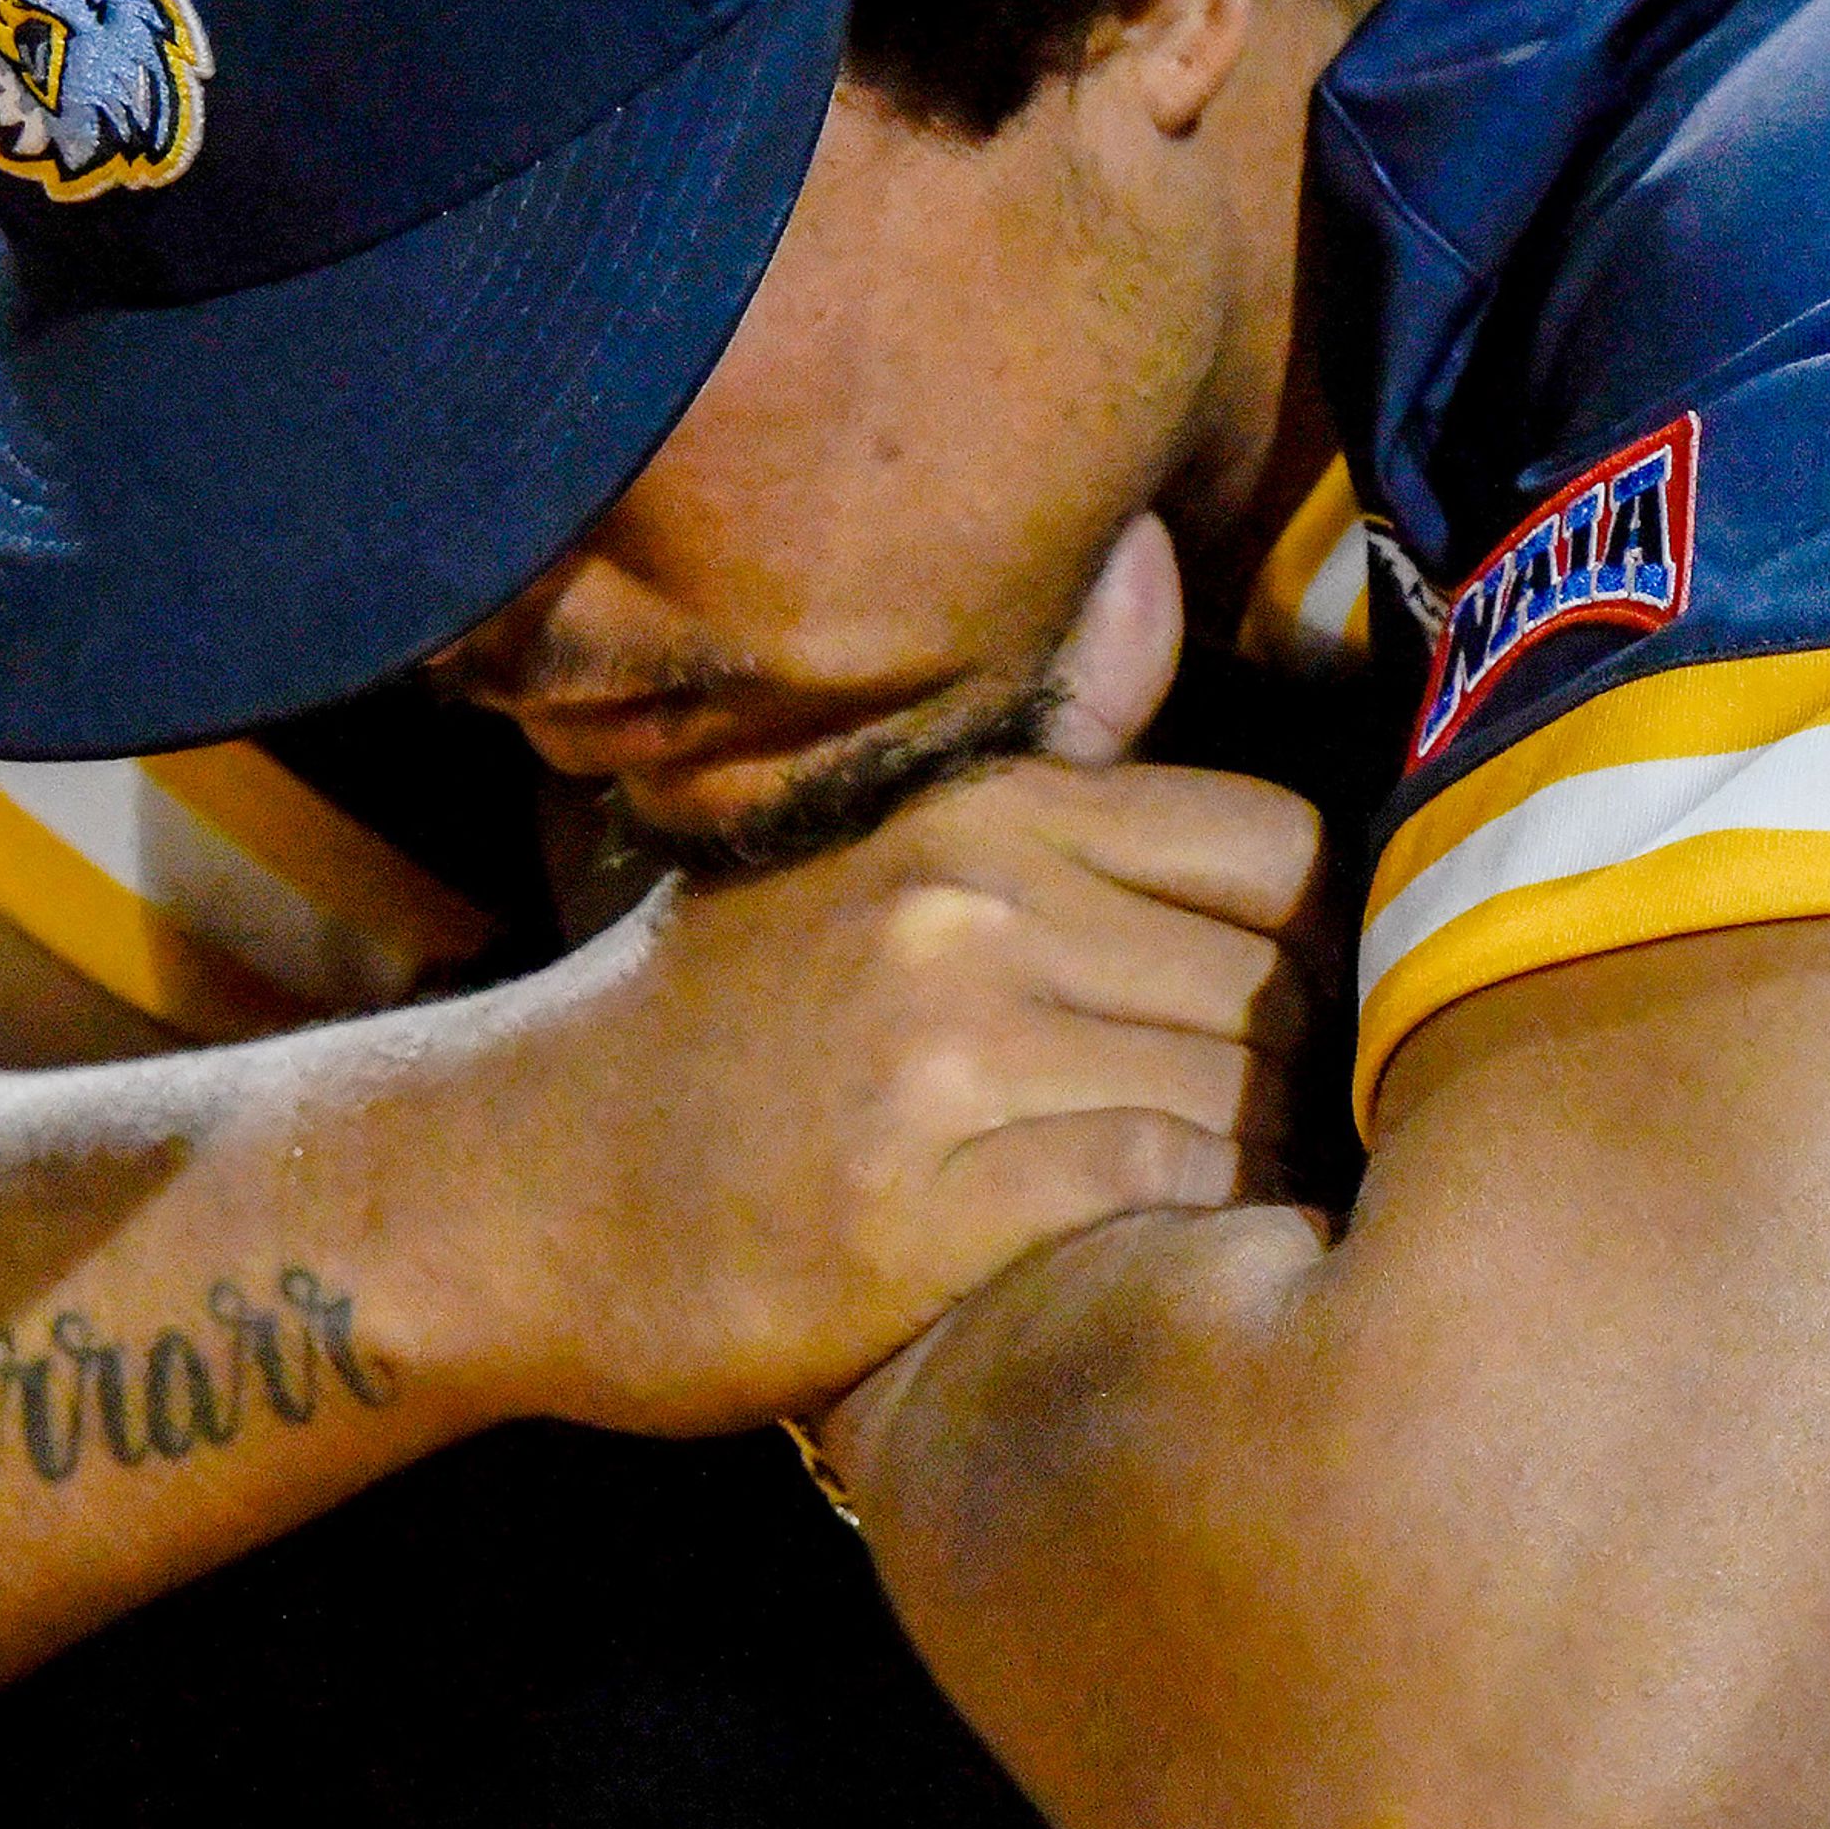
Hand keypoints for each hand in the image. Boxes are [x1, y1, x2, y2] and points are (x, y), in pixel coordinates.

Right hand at [480, 517, 1323, 1436]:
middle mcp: (970, 908)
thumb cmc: (717, 1027)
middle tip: (1291, 1150)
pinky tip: (1156, 1270)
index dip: (1319, 949)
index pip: (1278, 847)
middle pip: (1274, 985)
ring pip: (1232, 1100)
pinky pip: (1153, 1201)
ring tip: (1239, 1221)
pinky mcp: (917, 1210)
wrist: (510, 1187)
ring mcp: (939, 1056)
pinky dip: (1186, 1240)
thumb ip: (1051, 732)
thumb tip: (1152, 559)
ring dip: (1258, 1174)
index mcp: (979, 812)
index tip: (1296, 1025)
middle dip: (1303, 1078)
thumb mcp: (868, 844)